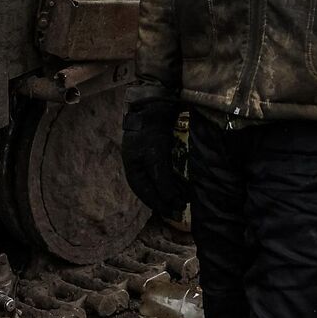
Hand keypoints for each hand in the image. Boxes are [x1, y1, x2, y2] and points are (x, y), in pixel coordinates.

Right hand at [121, 93, 188, 216]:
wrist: (153, 105)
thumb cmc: (150, 132)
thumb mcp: (156, 157)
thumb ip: (161, 179)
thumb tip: (169, 199)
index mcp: (132, 168)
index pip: (144, 192)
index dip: (157, 203)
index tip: (171, 212)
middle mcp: (138, 165)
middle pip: (150, 187)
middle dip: (165, 198)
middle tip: (180, 207)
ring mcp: (146, 157)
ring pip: (157, 179)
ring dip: (170, 189)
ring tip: (184, 196)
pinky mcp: (156, 149)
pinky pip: (163, 170)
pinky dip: (171, 178)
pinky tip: (181, 181)